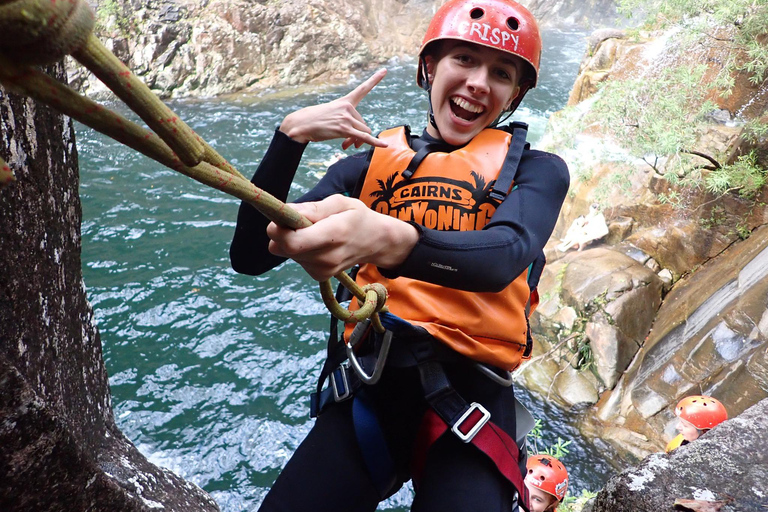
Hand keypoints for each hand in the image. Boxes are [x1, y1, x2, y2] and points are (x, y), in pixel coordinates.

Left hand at [266, 195, 417, 280]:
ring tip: (314, 231)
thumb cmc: (357, 218)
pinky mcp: (318, 276)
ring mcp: (322, 270)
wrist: (375, 242)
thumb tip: (286, 211)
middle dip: (283, 231)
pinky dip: (300, 248)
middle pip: (282, 247)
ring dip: (292, 239)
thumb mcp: (340, 203)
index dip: (278, 229)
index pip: (290, 241)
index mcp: (333, 235)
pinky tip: (317, 243)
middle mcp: (326, 258)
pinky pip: (294, 258)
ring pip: (285, 252)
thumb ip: (312, 208)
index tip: (283, 216)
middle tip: (300, 220)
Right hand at [279, 69, 388, 149]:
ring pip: (363, 133)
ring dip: (356, 142)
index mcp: (345, 101)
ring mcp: (346, 117)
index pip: (363, 89)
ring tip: (345, 145)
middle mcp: (347, 107)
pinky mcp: (344, 129)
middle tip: (346, 142)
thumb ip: (347, 125)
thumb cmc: (315, 121)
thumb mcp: (332, 117)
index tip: (385, 70)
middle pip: (364, 124)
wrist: (301, 124)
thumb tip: (356, 142)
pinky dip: (375, 143)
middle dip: (357, 135)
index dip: (375, 79)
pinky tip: (384, 146)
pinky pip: (364, 138)